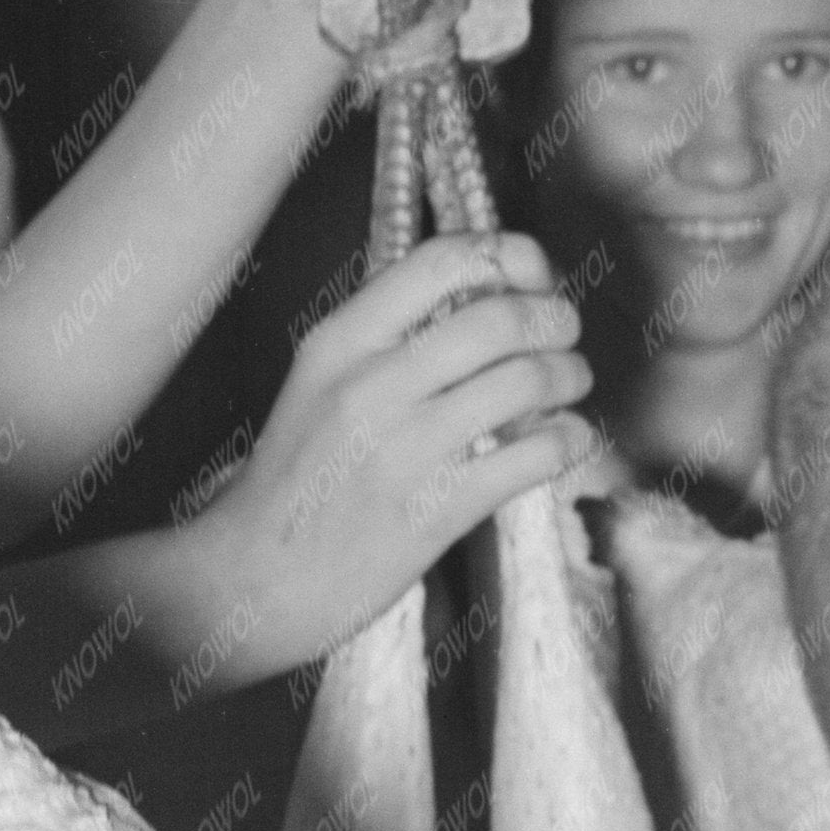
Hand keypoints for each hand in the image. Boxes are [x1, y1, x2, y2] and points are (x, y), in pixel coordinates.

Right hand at [190, 232, 595, 675]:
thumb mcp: (319, 380)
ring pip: (527, 382)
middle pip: (499, 318)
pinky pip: (535, 456)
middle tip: (565, 331)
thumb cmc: (299, 474)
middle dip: (555, 317)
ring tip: (572, 383)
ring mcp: (406, 450)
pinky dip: (571, 438)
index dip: (509, 256)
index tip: (532, 273)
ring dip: (570, 374)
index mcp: (339, 341)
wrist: (257, 575)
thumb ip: (386, 333)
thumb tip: (483, 290)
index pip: (441, 261)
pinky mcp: (438, 510)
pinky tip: (569, 439)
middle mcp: (371, 386)